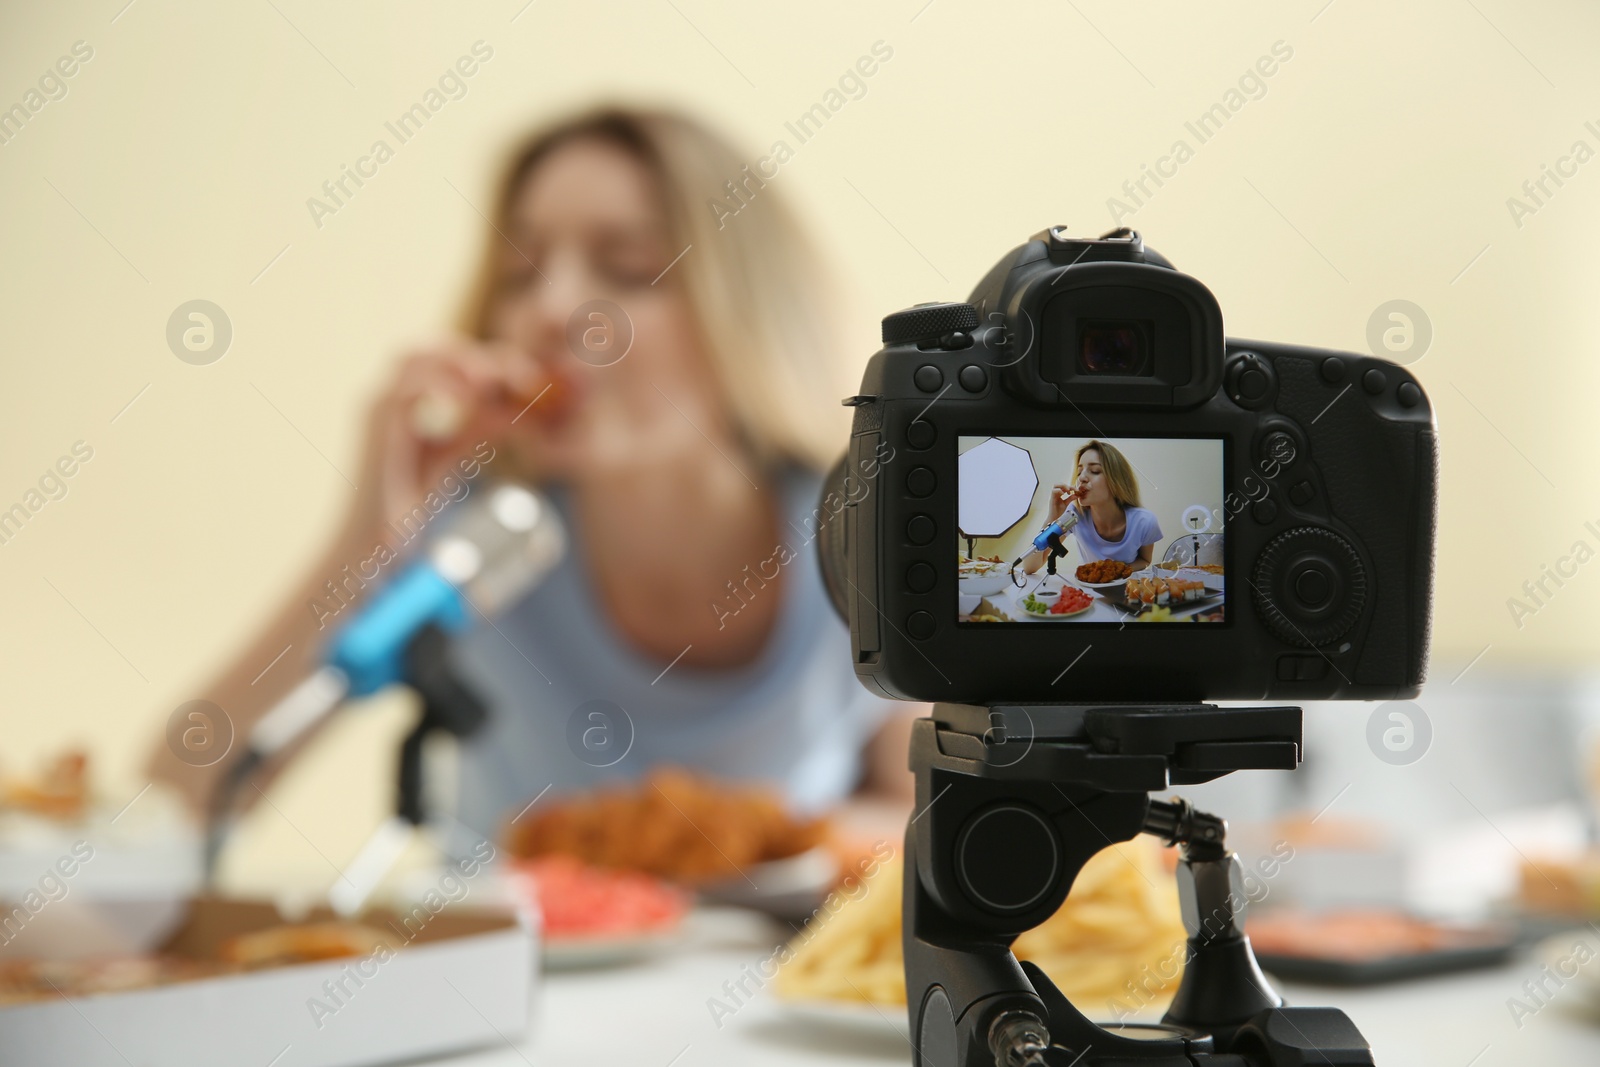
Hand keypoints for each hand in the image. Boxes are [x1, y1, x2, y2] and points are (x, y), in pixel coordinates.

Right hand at [353, 338, 554, 530]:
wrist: (375, 541)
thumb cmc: (408, 503)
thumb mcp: (453, 455)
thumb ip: (478, 428)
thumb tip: (517, 407)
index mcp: (406, 402)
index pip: (445, 360)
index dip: (487, 361)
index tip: (528, 377)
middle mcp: (388, 397)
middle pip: (432, 347)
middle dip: (478, 354)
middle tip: (520, 375)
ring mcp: (376, 406)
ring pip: (414, 354)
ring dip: (458, 360)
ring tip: (494, 381)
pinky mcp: (374, 422)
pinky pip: (407, 386)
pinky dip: (442, 384)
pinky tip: (473, 399)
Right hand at [1045, 483, 1079, 523]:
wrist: (1055, 519)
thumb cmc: (1059, 512)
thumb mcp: (1066, 503)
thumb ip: (1070, 498)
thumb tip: (1077, 495)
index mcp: (1058, 495)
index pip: (1063, 487)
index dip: (1070, 487)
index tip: (1076, 490)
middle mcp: (1054, 494)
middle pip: (1057, 484)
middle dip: (1065, 485)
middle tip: (1071, 489)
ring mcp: (1052, 496)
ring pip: (1055, 486)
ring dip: (1062, 486)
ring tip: (1068, 491)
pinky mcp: (1051, 499)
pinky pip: (1054, 491)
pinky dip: (1059, 491)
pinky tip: (1064, 494)